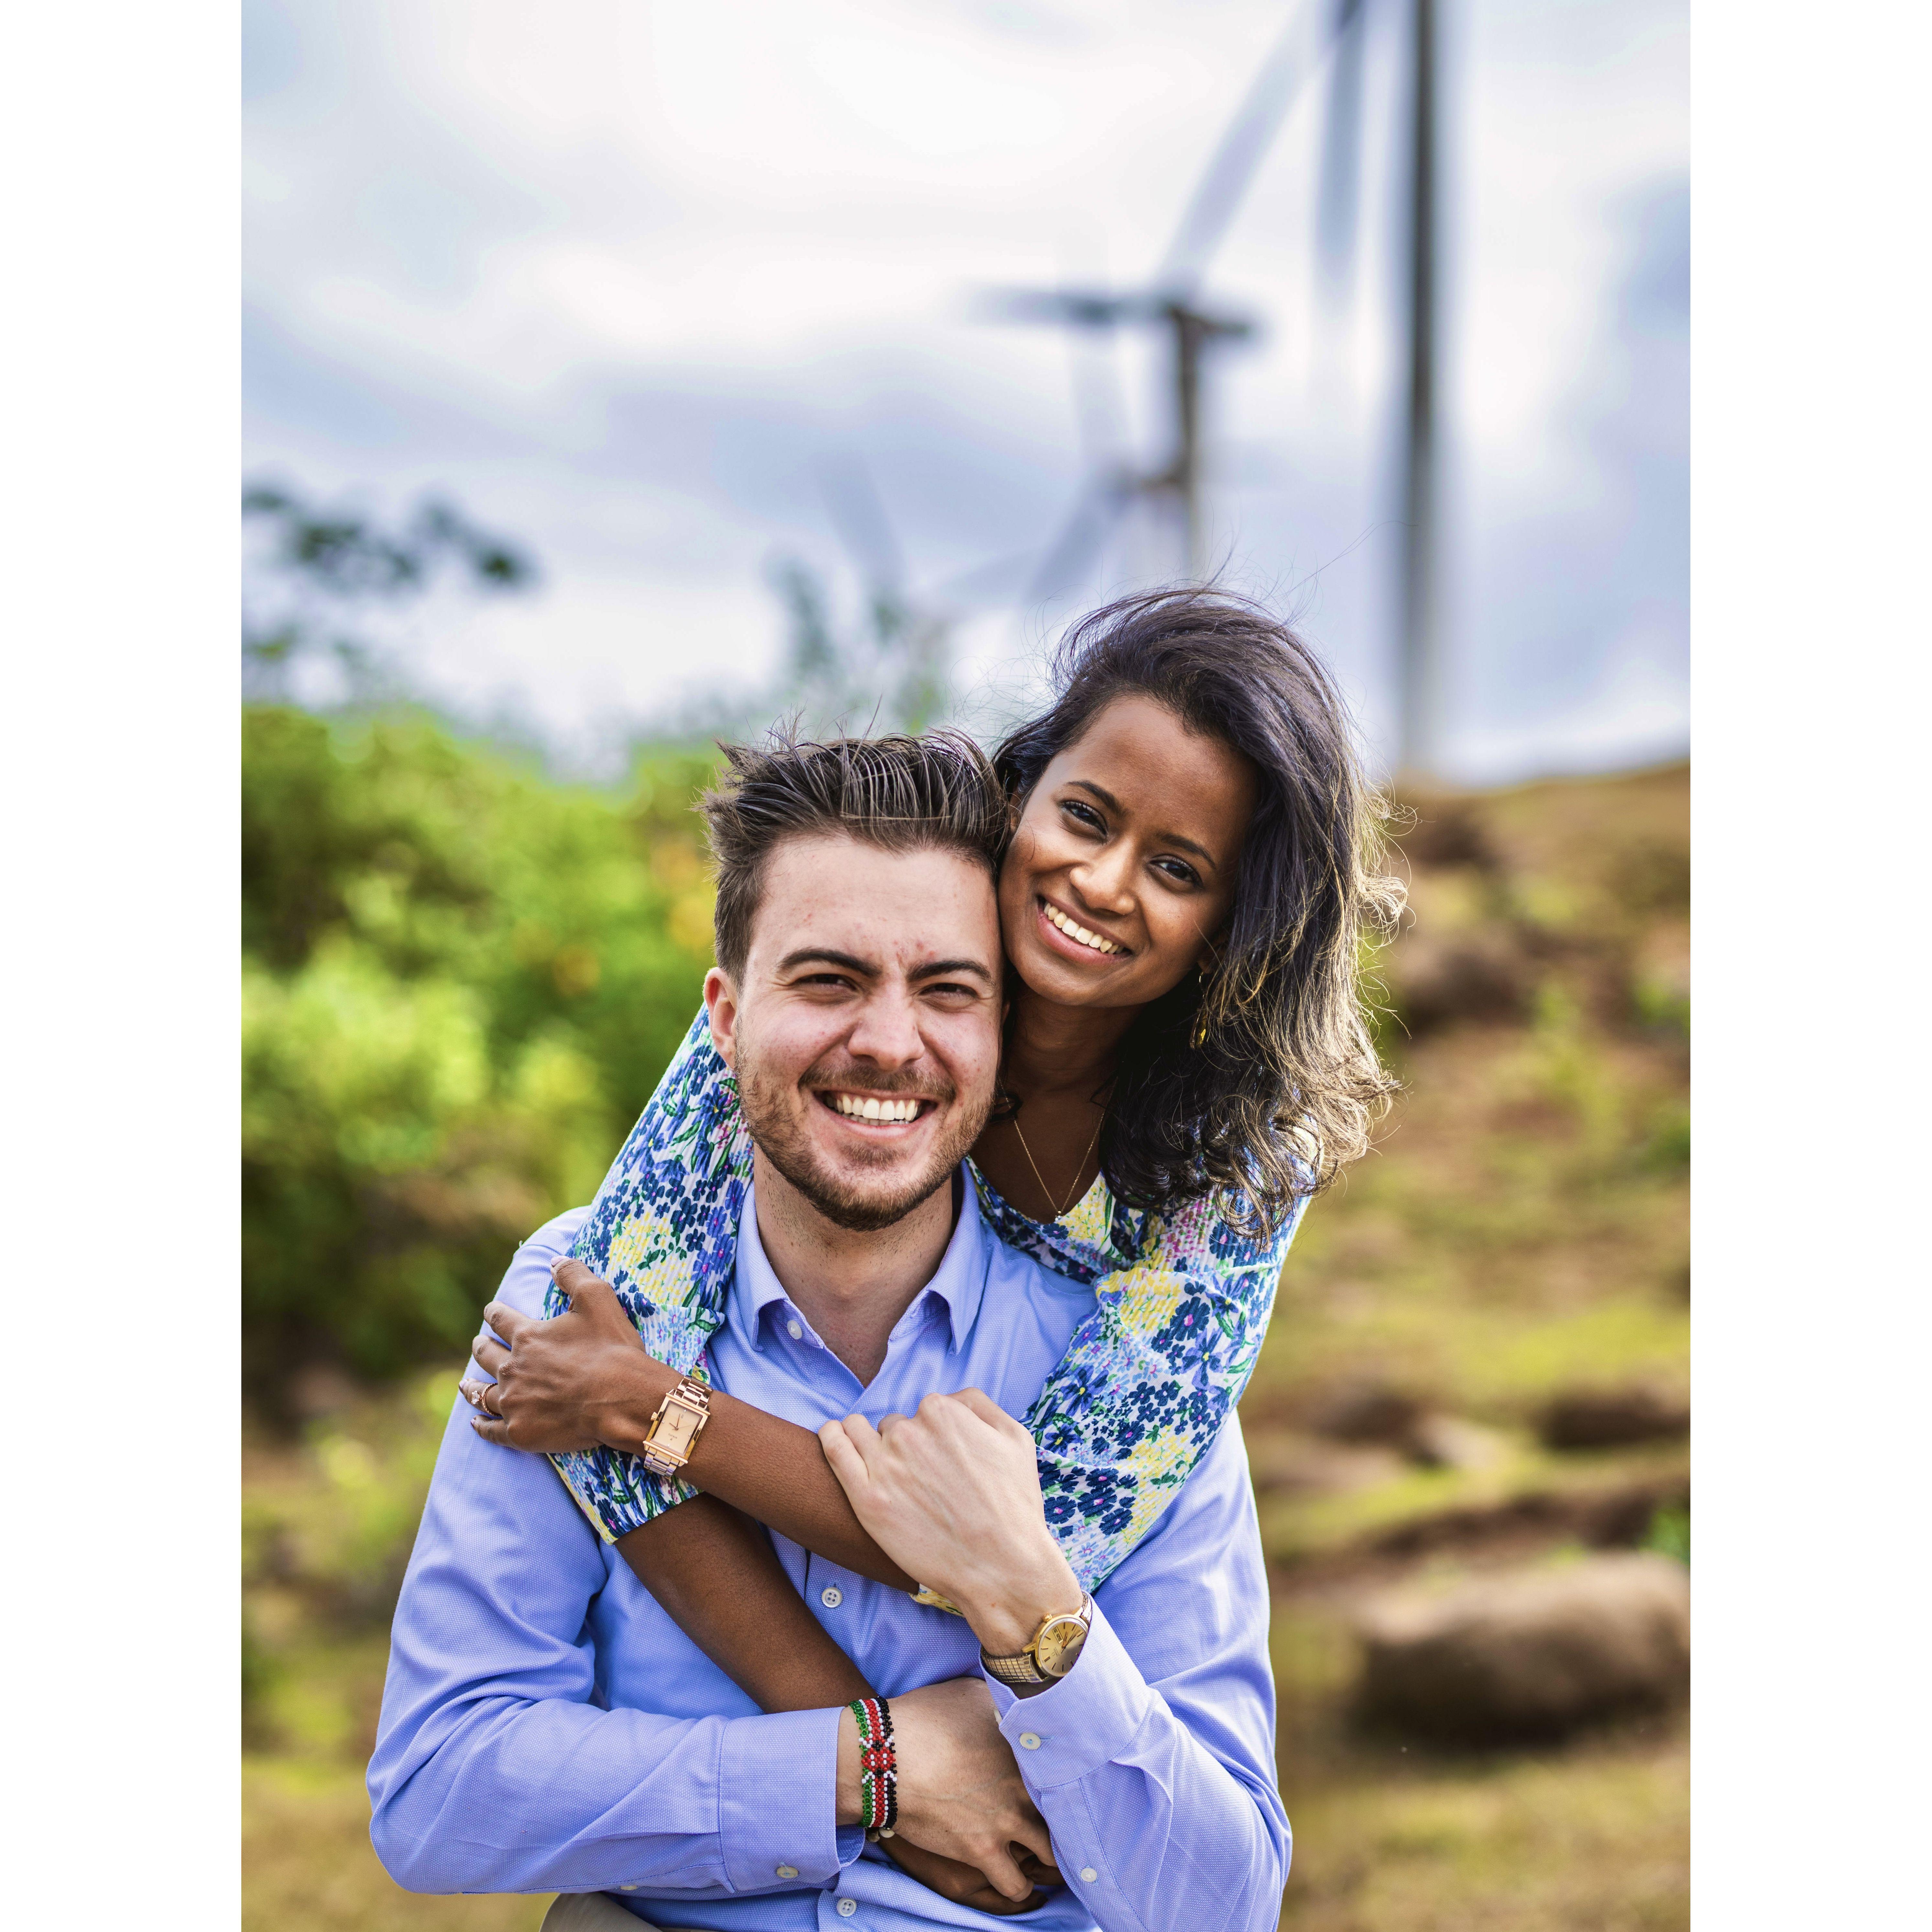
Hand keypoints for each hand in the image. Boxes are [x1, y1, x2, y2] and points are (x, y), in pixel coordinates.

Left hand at [461, 1259, 675, 1452]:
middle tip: (478, 1343)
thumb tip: (554, 1259)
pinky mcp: (520, 1432)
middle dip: (481, 1346)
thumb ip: (574, 1275)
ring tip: (464, 1384)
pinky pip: (492, 1430)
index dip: (495, 1312)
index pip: (501, 1319)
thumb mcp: (597, 1298)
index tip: (490, 1310)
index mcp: (528, 1337)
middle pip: (487, 1355)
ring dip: (471, 1387)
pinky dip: (481, 1426)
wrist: (621, 1399)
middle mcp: (513, 1369)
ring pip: (482, 1394)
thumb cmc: (612, 1349)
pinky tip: (475, 1423)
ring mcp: (514, 1403)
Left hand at [818, 1390, 1082, 1656]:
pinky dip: (832, 1436)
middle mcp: (909, 1432)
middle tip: (923, 1480)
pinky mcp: (866, 1498)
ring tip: (880, 1465)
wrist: (1001, 1566)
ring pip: (860, 1431)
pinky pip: (834, 1448)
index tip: (941, 1460)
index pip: (925, 1410)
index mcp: (943, 1412)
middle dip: (905, 1445)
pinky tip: (834, 1436)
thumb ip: (978, 1404)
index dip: (934, 1436)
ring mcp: (884, 1465)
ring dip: (867, 1441)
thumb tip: (951, 1399)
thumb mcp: (1015, 1437)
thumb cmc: (1012, 1506)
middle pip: (894, 1425)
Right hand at [839, 1677, 1059, 1903]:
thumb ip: (1001, 1705)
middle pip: (1066, 1815)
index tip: (1059, 1783)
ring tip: (1036, 1856)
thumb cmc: (925, 1717)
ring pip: (1049, 1858)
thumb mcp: (971, 1694)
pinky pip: (1016, 1888)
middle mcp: (1024, 1786)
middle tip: (1055, 1824)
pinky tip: (1016, 1878)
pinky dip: (1020, 1887)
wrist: (886, 1757)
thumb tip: (1010, 1704)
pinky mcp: (982, 1852)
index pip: (1066, 1770)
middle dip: (1064, 1822)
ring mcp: (1006, 1821)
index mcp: (1025, 1749)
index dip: (1065, 1778)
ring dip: (1046, 1859)